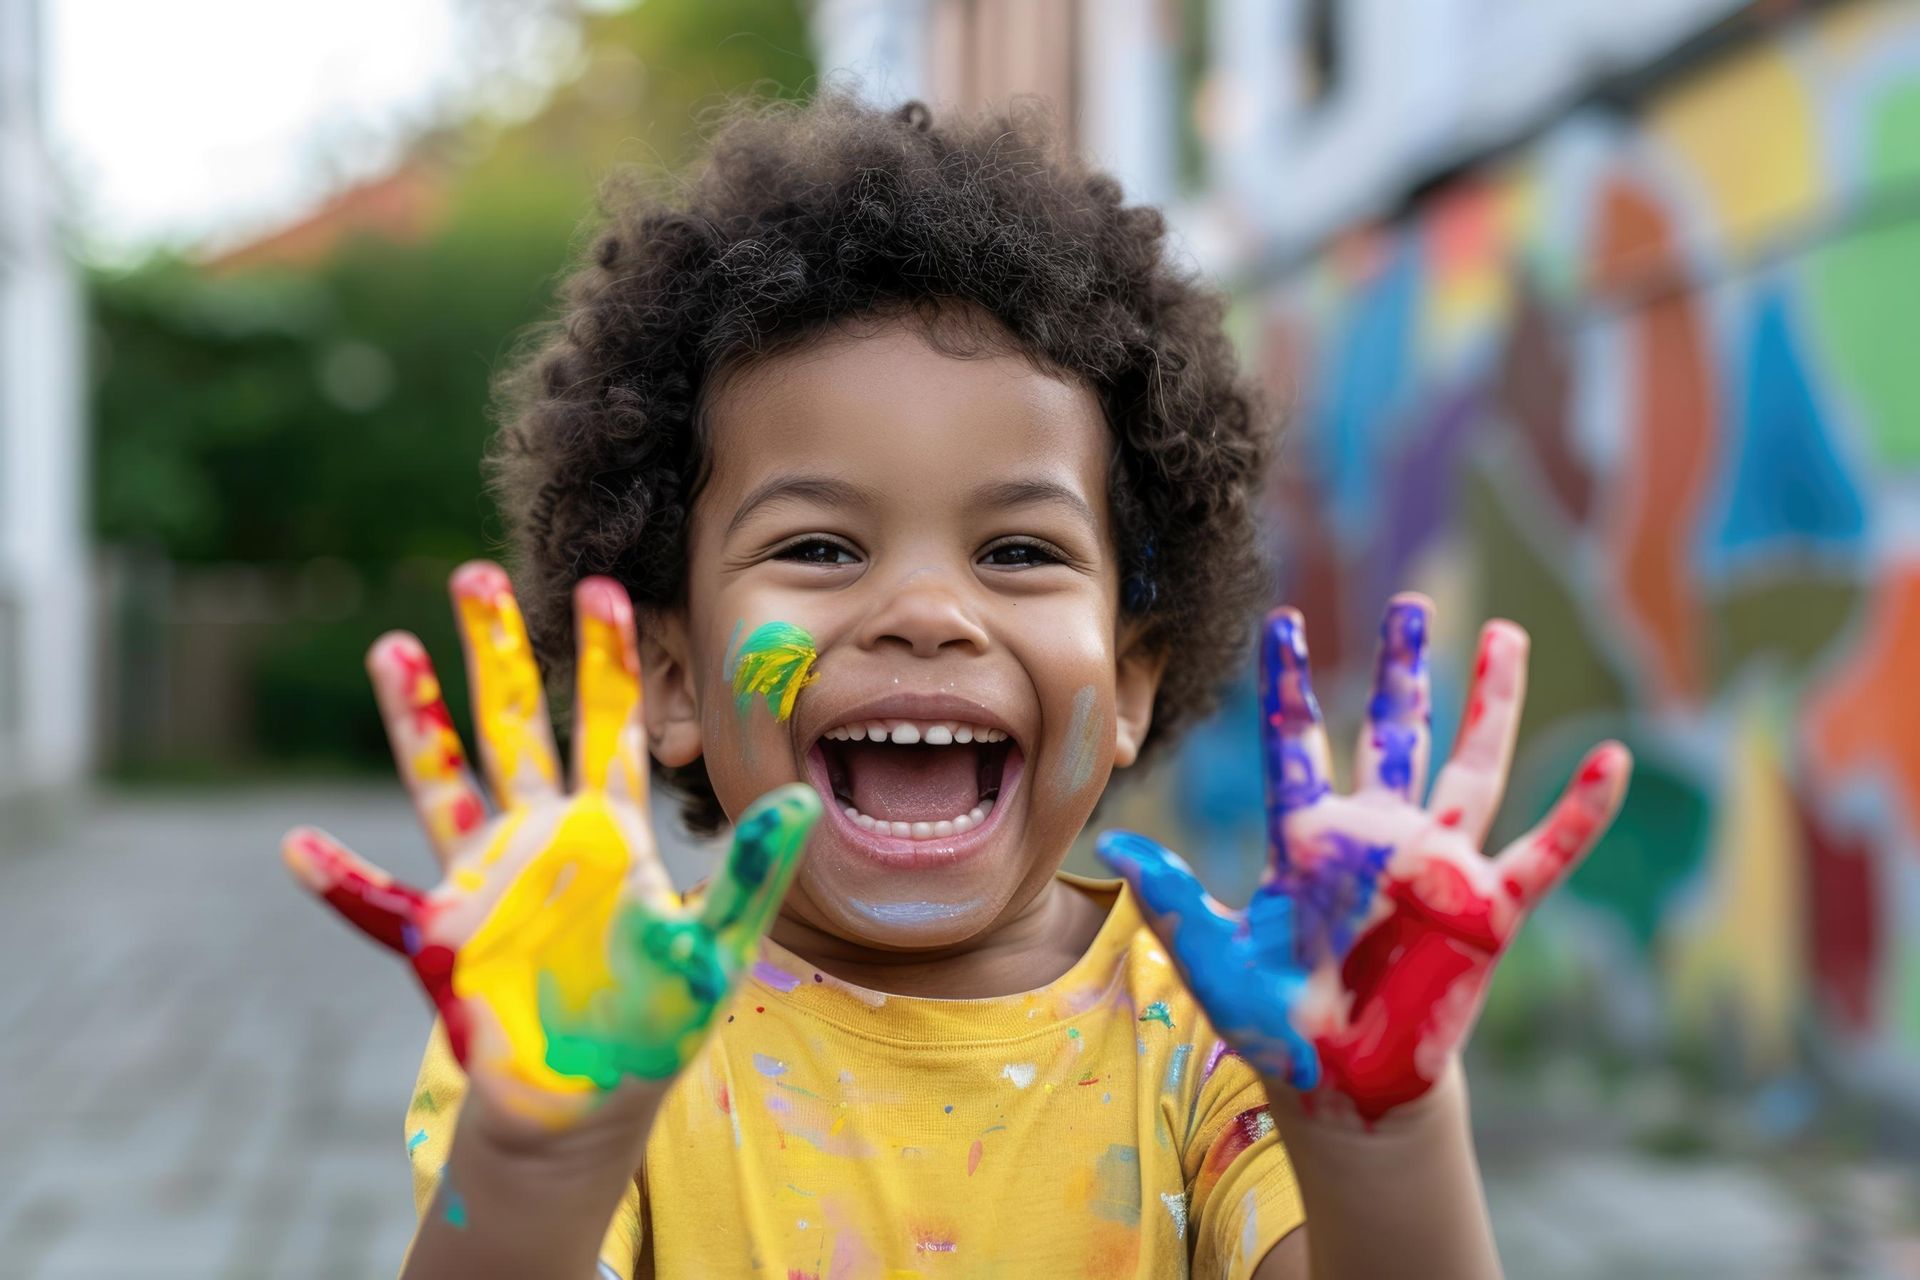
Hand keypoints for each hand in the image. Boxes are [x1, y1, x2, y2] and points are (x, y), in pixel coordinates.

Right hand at [280, 562, 817, 1132]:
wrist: (592, 1101)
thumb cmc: (657, 1023)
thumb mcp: (716, 946)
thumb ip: (753, 876)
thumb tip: (804, 804)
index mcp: (609, 831)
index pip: (610, 726)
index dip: (606, 660)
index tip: (606, 587)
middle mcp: (542, 839)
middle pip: (517, 726)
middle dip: (498, 653)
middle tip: (477, 574)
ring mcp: (485, 883)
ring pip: (443, 783)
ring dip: (417, 720)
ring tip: (391, 647)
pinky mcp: (442, 940)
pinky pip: (378, 907)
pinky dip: (341, 883)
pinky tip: (297, 849)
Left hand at [1099, 595, 1629, 1124]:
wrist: (1342, 1085)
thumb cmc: (1274, 1022)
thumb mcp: (1214, 956)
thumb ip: (1171, 896)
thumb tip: (1107, 843)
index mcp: (1309, 841)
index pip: (1296, 745)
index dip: (1289, 684)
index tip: (1283, 620)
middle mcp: (1376, 838)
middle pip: (1393, 733)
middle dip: (1403, 669)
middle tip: (1411, 604)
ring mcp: (1436, 867)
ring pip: (1471, 767)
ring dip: (1489, 702)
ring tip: (1505, 635)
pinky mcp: (1487, 910)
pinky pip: (1544, 851)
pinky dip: (1580, 810)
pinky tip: (1611, 759)